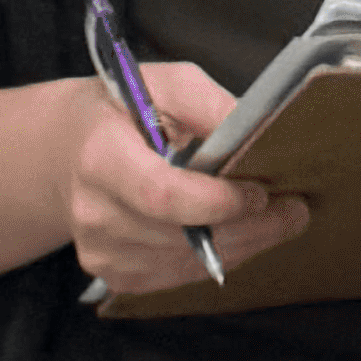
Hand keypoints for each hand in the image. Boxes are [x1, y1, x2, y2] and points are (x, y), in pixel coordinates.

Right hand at [68, 60, 307, 293]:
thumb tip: (255, 132)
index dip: (217, 203)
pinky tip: (241, 238)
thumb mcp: (161, 83)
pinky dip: (218, 258)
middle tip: (293, 211)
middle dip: (248, 226)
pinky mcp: (115, 276)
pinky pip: (179, 277)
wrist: (67, 153)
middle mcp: (96, 214)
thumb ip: (207, 103)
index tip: (259, 193)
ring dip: (241, 245)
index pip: (164, 196)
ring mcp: (103, 252)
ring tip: (278, 221)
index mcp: (101, 159)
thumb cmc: (119, 112)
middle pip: (183, 236)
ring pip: (189, 263)